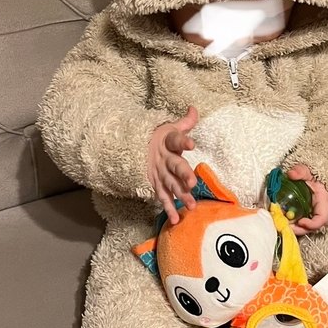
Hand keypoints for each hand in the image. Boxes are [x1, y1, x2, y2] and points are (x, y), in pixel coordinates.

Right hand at [148, 106, 198, 223]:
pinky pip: (162, 197)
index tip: (192, 144)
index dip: (183, 141)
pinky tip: (175, 219)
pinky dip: (168, 209)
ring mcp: (158, 172)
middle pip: (174, 165)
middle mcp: (163, 158)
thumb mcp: (169, 127)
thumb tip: (195, 108)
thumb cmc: (158, 137)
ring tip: (191, 206)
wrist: (133, 148)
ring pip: (170, 184)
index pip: (176, 139)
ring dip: (180, 195)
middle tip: (192, 183)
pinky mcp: (155, 183)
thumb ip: (185, 122)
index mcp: (167, 142)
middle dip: (183, 174)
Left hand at [286, 164, 327, 235]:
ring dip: (293, 228)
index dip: (312, 224)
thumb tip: (291, 174)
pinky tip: (282, 220)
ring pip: (305, 227)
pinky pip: (300, 224)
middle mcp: (320, 211)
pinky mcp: (305, 216)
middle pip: (312, 227)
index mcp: (323, 201)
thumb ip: (300, 171)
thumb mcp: (307, 171)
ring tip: (281, 223)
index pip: (322, 218)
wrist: (311, 177)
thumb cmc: (311, 175)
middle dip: (299, 229)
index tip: (301, 222)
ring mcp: (312, 214)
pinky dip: (291, 224)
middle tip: (286, 226)